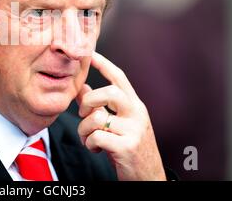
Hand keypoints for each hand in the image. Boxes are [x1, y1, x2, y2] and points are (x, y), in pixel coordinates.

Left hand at [76, 51, 165, 180]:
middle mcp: (137, 114)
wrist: (149, 178)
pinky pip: (96, 137)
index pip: (120, 78)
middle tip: (83, 113)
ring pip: (97, 118)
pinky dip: (89, 144)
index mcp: (135, 106)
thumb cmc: (128, 149)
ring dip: (84, 130)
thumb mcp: (117, 125)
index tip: (91, 53)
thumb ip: (100, 106)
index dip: (104, 64)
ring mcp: (134, 130)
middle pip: (109, 91)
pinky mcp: (127, 147)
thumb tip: (82, 87)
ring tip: (88, 139)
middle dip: (89, 101)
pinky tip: (95, 149)